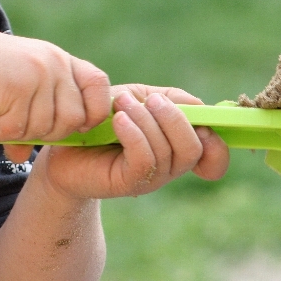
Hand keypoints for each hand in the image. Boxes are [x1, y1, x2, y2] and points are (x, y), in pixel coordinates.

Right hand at [0, 26, 110, 150]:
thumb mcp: (15, 89)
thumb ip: (28, 117)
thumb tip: (22, 157)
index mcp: (60, 59)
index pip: (99, 86)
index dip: (93, 112)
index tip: (73, 125)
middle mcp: (54, 63)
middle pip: (73, 119)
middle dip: (47, 133)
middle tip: (16, 125)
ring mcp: (38, 74)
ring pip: (44, 128)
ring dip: (17, 133)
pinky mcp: (17, 87)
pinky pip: (17, 129)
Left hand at [33, 84, 229, 199]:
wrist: (63, 143)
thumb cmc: (103, 118)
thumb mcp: (139, 97)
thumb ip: (172, 98)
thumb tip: (200, 107)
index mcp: (177, 146)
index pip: (215, 155)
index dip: (217, 140)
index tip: (197, 120)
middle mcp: (170, 166)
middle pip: (194, 147)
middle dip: (173, 118)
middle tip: (146, 100)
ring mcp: (151, 178)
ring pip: (168, 151)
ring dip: (145, 119)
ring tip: (120, 104)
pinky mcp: (128, 183)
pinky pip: (145, 160)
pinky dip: (134, 134)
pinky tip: (117, 120)